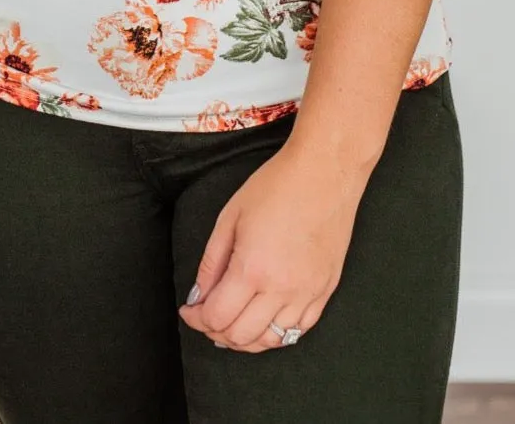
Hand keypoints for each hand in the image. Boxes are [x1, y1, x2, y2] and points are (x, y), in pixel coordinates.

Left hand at [177, 138, 368, 353]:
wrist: (326, 172)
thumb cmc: (277, 186)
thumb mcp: (230, 216)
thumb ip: (211, 262)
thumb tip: (198, 296)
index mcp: (252, 268)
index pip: (217, 317)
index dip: (196, 319)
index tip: (189, 310)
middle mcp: (281, 290)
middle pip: (241, 337)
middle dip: (215, 333)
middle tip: (206, 317)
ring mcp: (307, 294)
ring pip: (271, 341)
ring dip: (245, 338)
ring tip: (232, 321)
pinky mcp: (326, 291)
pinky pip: (299, 331)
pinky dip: (277, 334)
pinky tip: (264, 319)